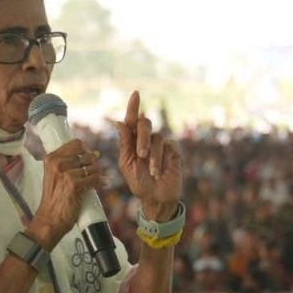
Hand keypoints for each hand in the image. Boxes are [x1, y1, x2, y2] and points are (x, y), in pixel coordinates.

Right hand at [28, 139, 105, 250]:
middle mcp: (57, 164)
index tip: (88, 159)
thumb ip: (69, 163)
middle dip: (93, 164)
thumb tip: (95, 153)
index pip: (76, 144)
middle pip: (86, 154)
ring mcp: (66, 174)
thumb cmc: (54, 200)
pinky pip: (95, 178)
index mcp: (51, 159)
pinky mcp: (75, 185)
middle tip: (91, 174)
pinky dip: (101, 182)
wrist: (50, 219)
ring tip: (93, 182)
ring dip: (97, 174)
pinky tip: (101, 184)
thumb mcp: (54, 175)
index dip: (86, 150)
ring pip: (93, 167)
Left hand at [113, 91, 182, 220]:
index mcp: (132, 141)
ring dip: (153, 155)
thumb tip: (119, 122)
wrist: (155, 198)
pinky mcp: (173, 151)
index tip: (136, 93)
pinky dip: (162, 158)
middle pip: (144, 123)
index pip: (132, 120)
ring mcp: (161, 144)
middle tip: (141, 155)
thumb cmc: (139, 182)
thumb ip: (124, 144)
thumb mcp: (127, 164)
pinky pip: (168, 145)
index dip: (133, 106)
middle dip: (142, 138)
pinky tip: (160, 170)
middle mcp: (146, 139)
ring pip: (157, 137)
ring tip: (152, 171)